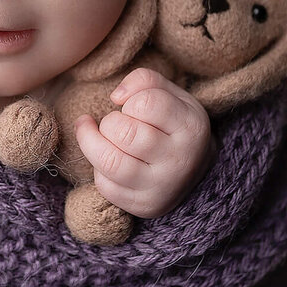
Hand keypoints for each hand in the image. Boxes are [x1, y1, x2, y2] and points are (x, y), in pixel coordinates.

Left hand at [73, 68, 214, 218]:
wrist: (192, 170)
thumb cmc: (173, 124)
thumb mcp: (170, 94)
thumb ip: (144, 80)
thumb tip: (116, 96)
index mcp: (191, 127)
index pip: (147, 103)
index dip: (131, 100)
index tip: (132, 105)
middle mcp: (180, 161)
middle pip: (124, 134)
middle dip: (111, 122)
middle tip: (118, 122)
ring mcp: (162, 188)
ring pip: (110, 161)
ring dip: (94, 142)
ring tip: (98, 134)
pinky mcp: (143, 206)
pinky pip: (104, 185)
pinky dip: (98, 167)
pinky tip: (108, 158)